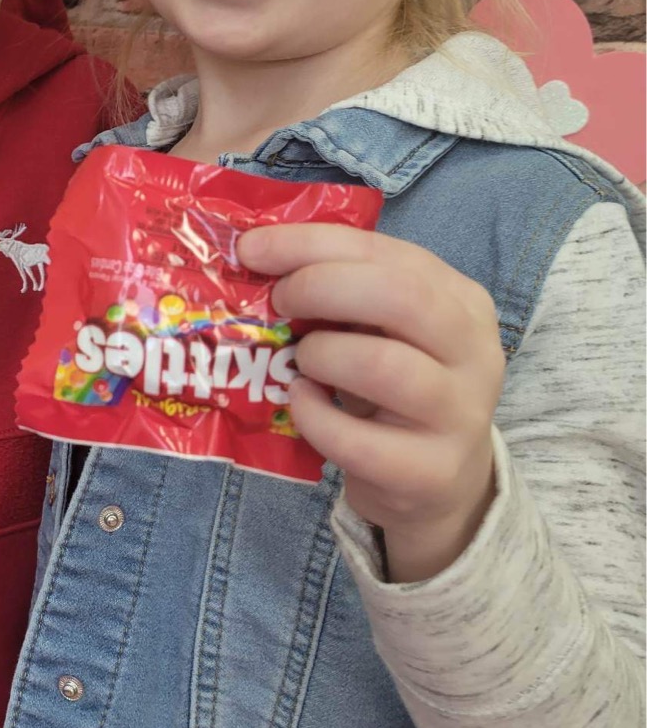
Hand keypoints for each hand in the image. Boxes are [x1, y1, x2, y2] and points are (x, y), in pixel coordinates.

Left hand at [236, 223, 504, 582]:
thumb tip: (259, 253)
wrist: (436, 483)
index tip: (253, 248)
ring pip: (382, 365)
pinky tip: (302, 403)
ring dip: (321, 355)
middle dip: (320, 288)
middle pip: (399, 297)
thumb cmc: (394, 388)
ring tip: (300, 361)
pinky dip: (314, 417)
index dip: (312, 244)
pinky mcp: (432, 471)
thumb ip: (343, 289)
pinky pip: (358, 440)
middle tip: (278, 302)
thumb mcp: (383, 329)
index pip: (387, 253)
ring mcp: (460, 414)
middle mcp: (474, 351)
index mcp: (461, 300)